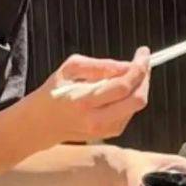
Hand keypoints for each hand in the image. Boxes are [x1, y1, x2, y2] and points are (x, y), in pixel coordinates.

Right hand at [18, 48, 150, 145]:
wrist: (41, 124)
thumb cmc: (54, 91)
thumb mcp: (70, 69)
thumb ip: (100, 66)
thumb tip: (127, 65)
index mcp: (83, 101)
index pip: (123, 86)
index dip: (138, 67)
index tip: (143, 52)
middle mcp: (96, 120)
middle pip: (137, 100)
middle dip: (144, 77)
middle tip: (141, 62)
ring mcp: (105, 130)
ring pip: (136, 106)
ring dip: (138, 86)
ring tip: (125, 74)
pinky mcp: (110, 133)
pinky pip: (130, 112)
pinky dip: (130, 97)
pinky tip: (117, 90)